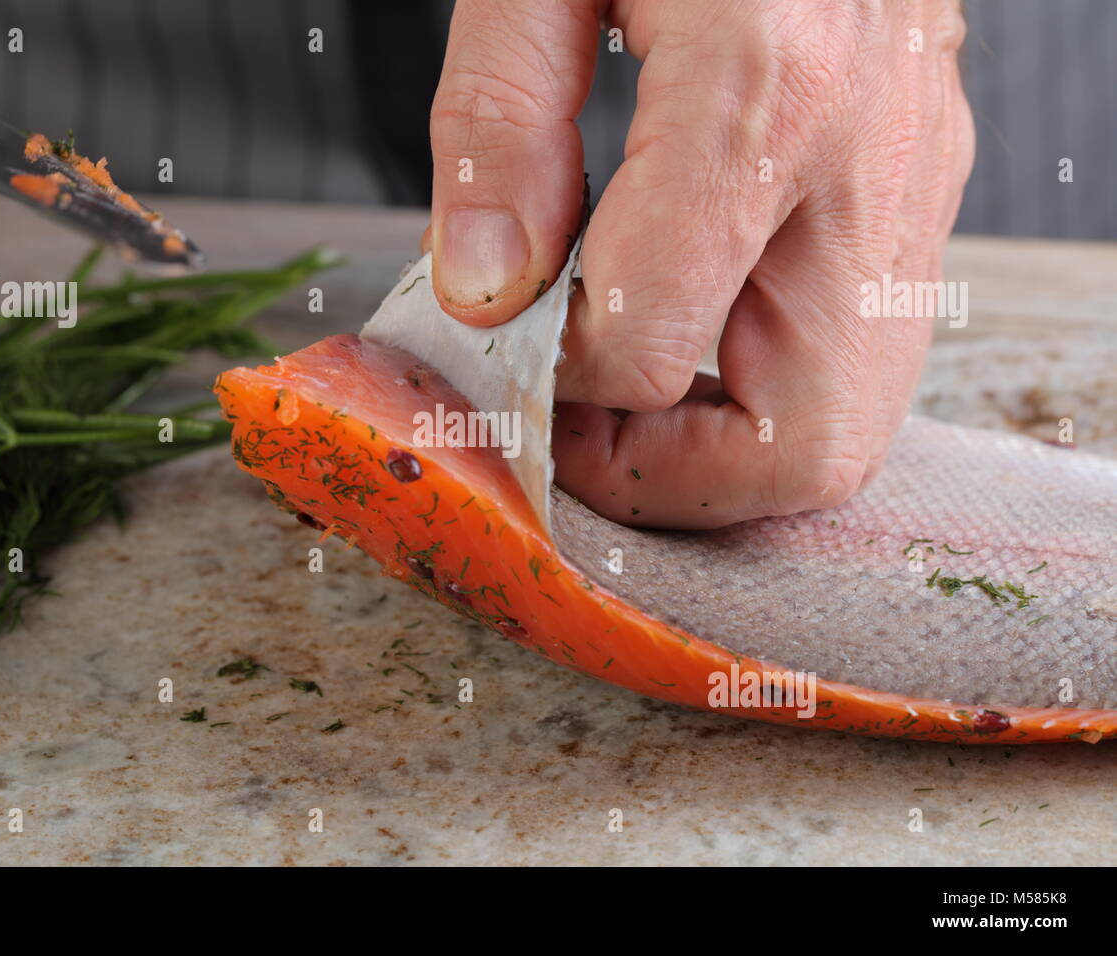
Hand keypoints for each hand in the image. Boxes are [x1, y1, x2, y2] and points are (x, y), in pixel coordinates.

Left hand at [428, 0, 973, 527]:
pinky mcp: (919, 193)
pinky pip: (854, 360)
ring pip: (843, 427)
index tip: (500, 348)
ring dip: (714, 449)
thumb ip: (500, 127)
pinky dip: (761, 389)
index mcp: (762, 94)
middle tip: (571, 427)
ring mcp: (912, 190)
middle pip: (800, 450)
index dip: (552, 384)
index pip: (649, 348)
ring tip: (618, 384)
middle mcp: (867, 165)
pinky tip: (686, 328)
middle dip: (662, 482)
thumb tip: (484, 290)